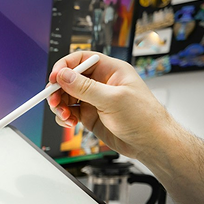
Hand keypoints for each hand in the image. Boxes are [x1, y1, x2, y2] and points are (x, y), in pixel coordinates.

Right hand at [46, 51, 177, 160]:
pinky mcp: (90, 116)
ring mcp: (95, 100)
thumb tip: (64, 75)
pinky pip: (70, 112)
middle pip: (70, 79)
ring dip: (60, 106)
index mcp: (111, 70)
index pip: (81, 60)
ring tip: (64, 116)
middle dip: (58, 90)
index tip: (54, 78)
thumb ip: (85, 88)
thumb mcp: (112, 99)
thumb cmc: (143, 118)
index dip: (65, 67)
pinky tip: (70, 123)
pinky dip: (65, 117)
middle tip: (53, 101)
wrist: (150, 143)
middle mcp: (101, 83)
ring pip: (67, 97)